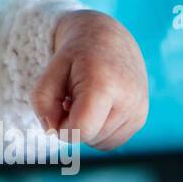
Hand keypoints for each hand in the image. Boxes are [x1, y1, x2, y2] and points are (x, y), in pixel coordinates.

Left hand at [30, 9, 148, 148]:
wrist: (109, 38)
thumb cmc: (76, 54)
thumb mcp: (50, 69)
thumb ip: (42, 101)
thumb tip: (51, 131)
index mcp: (105, 84)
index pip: (81, 129)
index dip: (61, 126)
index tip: (59, 105)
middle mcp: (128, 100)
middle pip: (89, 137)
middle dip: (72, 124)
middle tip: (70, 97)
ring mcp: (139, 111)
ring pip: (100, 143)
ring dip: (86, 128)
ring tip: (83, 99)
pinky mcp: (141, 118)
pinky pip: (111, 142)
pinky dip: (98, 130)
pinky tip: (96, 107)